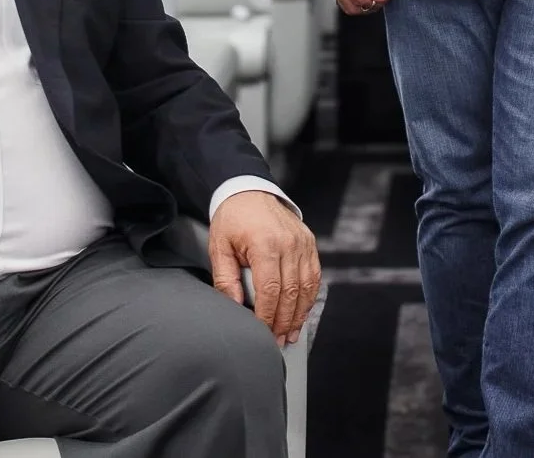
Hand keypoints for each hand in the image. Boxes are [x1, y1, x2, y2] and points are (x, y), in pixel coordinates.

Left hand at [208, 191, 320, 344]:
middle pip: (291, 293)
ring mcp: (302, 243)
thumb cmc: (233, 219)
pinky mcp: (309, 243)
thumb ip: (226, 280)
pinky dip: (309, 298)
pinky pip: (314, 276)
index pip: (270, 290)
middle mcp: (289, 243)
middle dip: (283, 322)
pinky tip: (300, 313)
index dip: (267, 317)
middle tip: (276, 342)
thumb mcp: (219, 248)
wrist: (249, 191)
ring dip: (299, 314)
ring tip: (290, 334)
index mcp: (265, 244)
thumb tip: (235, 308)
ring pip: (306, 287)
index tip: (261, 334)